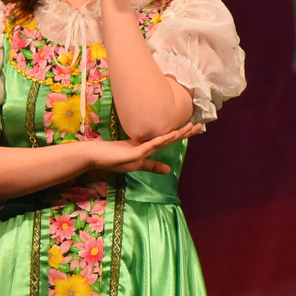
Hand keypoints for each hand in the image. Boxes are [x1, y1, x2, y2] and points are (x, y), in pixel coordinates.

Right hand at [84, 123, 199, 174]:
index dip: (182, 134)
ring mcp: (141, 146)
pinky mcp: (134, 150)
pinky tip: (172, 135)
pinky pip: (151, 145)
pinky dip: (162, 140)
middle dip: (185, 132)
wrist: (96, 156)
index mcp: (149, 147)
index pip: (169, 140)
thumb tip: (169, 170)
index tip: (195, 129)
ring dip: (178, 133)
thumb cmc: (113, 159)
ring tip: (191, 127)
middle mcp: (147, 143)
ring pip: (164, 138)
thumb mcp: (137, 165)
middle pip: (170, 137)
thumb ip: (153, 166)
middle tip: (200, 125)